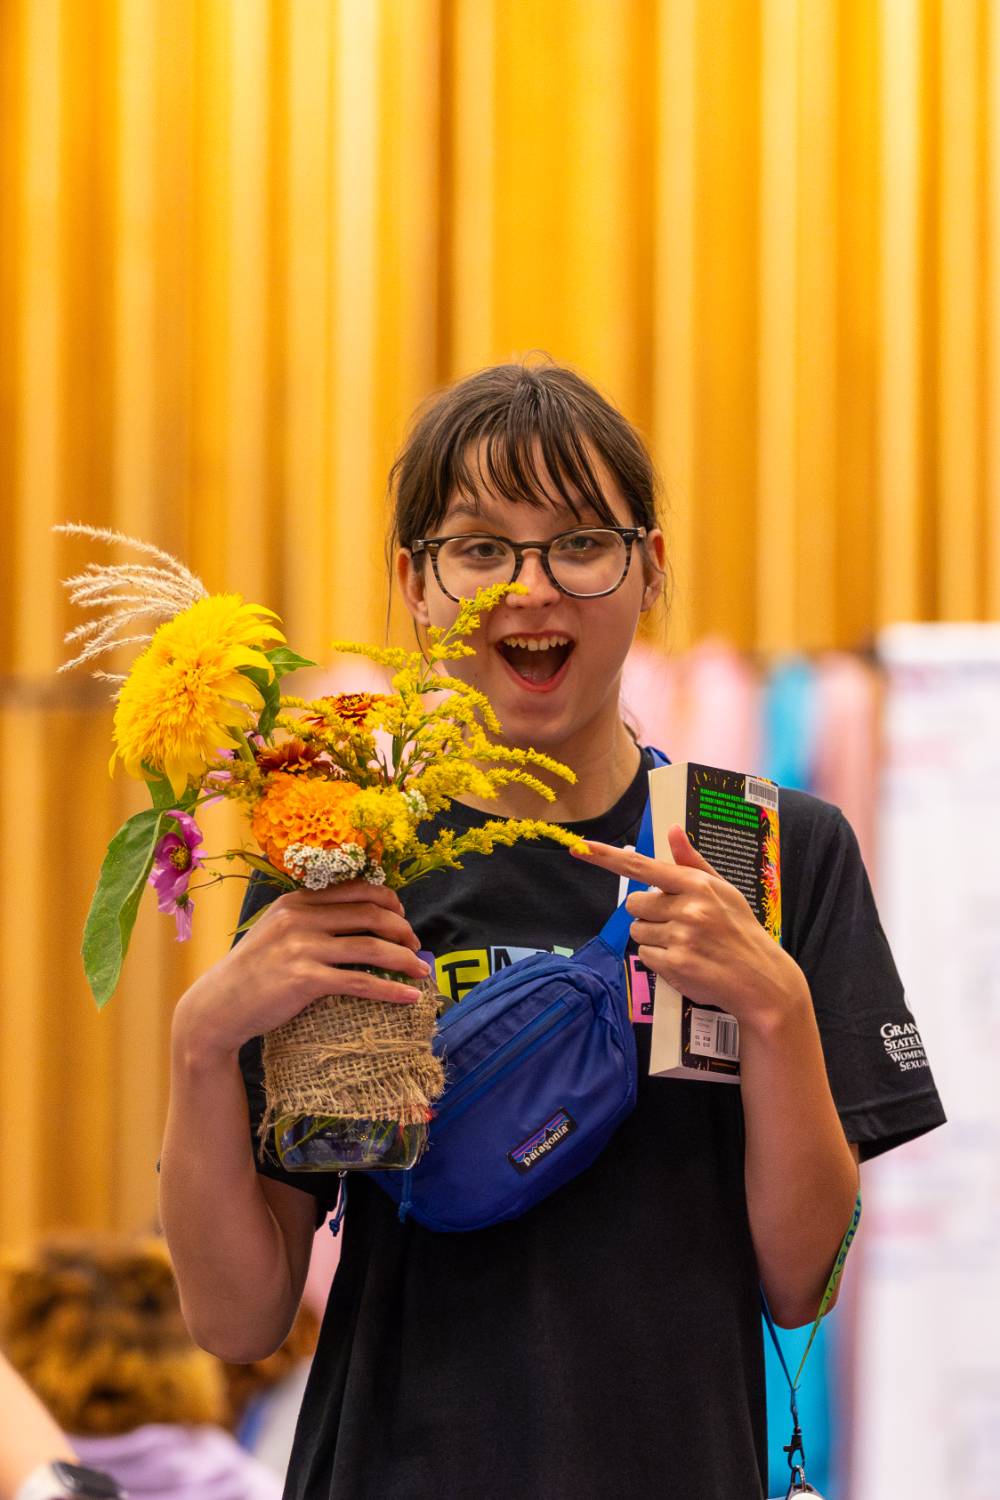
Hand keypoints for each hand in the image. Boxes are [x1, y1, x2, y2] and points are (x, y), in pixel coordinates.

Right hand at [176, 881, 428, 1059]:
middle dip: (402, 930)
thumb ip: (310, 920)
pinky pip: (360, 981)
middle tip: (416, 947)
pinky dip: (390, 989)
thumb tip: (359, 922)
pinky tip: (409, 996)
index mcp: (296, 900)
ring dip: (404, 959)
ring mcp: (302, 948)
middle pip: (371, 914)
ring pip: (371, 947)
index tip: (403, 918)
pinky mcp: (304, 980)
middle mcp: (300, 917)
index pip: (358, 889)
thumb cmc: (252, 973)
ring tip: (422, 971)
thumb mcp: (276, 932)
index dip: (389, 901)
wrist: (218, 1007)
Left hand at [571, 825, 808, 1031]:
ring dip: (652, 937)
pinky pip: (644, 955)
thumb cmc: (739, 929)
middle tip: (676, 922)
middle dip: (648, 912)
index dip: (607, 857)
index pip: (642, 866)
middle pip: (634, 903)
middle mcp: (687, 908)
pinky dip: (658, 959)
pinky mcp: (674, 965)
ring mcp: (680, 937)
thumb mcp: (723, 890)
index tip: (580, 848)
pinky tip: (683, 960)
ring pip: (637, 931)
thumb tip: (672, 829)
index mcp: (697, 884)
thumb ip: (692, 862)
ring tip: (684, 943)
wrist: (760, 978)